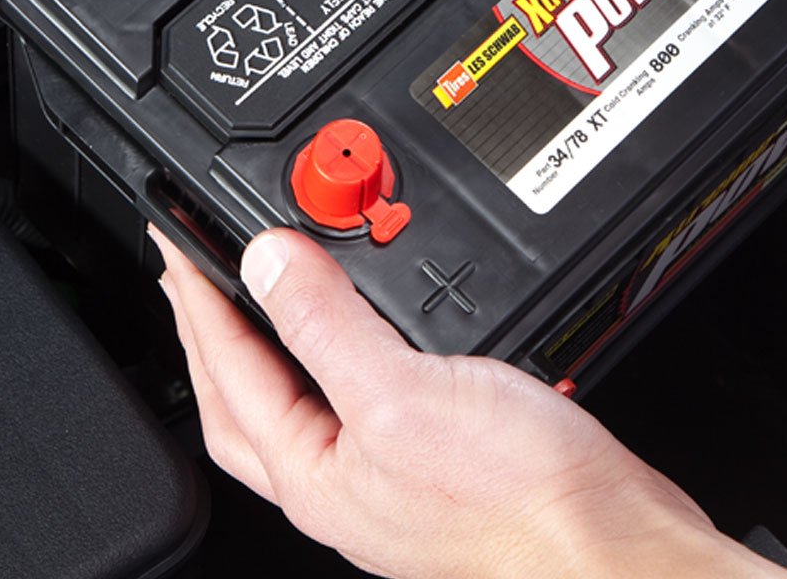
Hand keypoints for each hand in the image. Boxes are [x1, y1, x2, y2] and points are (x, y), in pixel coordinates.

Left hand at [153, 227, 786, 577]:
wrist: (608, 543)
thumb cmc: (518, 499)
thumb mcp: (402, 390)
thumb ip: (326, 324)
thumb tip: (268, 263)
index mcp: (313, 475)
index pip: (227, 372)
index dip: (198, 300)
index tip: (178, 244)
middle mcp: (341, 488)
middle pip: (243, 404)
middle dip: (213, 337)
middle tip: (194, 278)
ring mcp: (387, 485)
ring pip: (301, 407)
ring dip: (273, 349)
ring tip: (266, 299)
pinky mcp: (437, 472)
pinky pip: (361, 404)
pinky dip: (344, 361)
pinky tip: (368, 343)